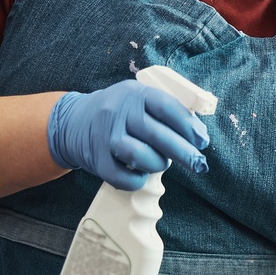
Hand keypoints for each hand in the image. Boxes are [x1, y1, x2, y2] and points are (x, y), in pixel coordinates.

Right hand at [47, 80, 208, 191]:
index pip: (167, 108)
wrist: (72, 122)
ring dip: (158, 164)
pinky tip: (142, 175)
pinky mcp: (96, 159)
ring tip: (161, 163)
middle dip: (184, 153)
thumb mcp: (139, 99)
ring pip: (141, 156)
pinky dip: (137, 180)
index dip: (189, 127)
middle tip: (198, 163)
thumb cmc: (119, 112)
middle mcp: (118, 112)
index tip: (202, 141)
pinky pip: (123, 177)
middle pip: (158, 135)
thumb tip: (199, 135)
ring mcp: (105, 136)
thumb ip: (166, 111)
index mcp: (135, 94)